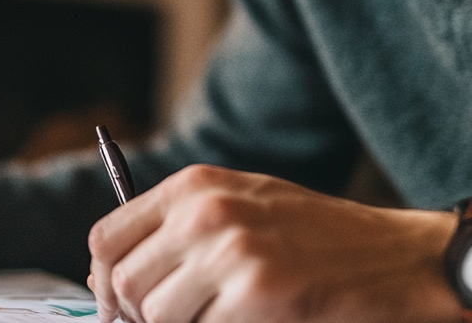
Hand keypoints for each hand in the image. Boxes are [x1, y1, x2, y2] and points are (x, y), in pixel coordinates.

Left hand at [88, 164, 461, 322]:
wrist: (394, 256)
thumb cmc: (312, 236)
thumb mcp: (238, 206)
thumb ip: (174, 230)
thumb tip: (106, 277)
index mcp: (192, 186)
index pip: (105, 237)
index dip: (101, 280)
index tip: (113, 306)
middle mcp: (204, 213)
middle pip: (124, 282)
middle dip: (136, 315)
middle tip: (169, 320)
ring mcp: (231, 253)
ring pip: (154, 316)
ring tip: (217, 315)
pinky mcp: (257, 294)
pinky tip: (250, 319)